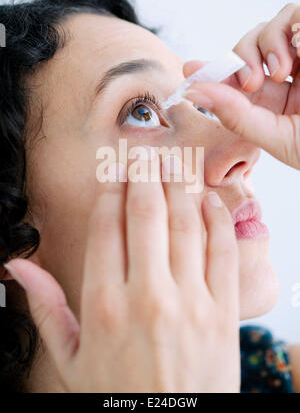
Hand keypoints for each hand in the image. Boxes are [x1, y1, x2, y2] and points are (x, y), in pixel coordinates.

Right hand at [4, 154, 239, 392]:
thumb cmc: (117, 396)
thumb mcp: (70, 358)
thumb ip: (45, 307)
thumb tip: (18, 266)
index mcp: (103, 304)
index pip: (106, 227)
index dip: (111, 193)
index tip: (115, 177)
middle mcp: (146, 297)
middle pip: (145, 214)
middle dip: (144, 177)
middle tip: (144, 157)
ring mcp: (189, 303)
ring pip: (184, 225)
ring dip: (177, 187)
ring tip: (172, 167)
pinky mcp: (223, 313)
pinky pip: (223, 252)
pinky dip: (217, 220)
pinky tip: (207, 202)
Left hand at [184, 3, 299, 169]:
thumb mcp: (277, 138)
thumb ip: (236, 116)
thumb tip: (193, 91)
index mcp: (272, 102)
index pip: (235, 77)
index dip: (211, 70)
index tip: (188, 67)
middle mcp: (286, 76)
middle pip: (248, 45)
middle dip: (241, 57)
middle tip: (251, 79)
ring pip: (271, 24)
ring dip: (267, 42)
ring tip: (282, 69)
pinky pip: (298, 15)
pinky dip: (292, 27)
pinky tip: (297, 50)